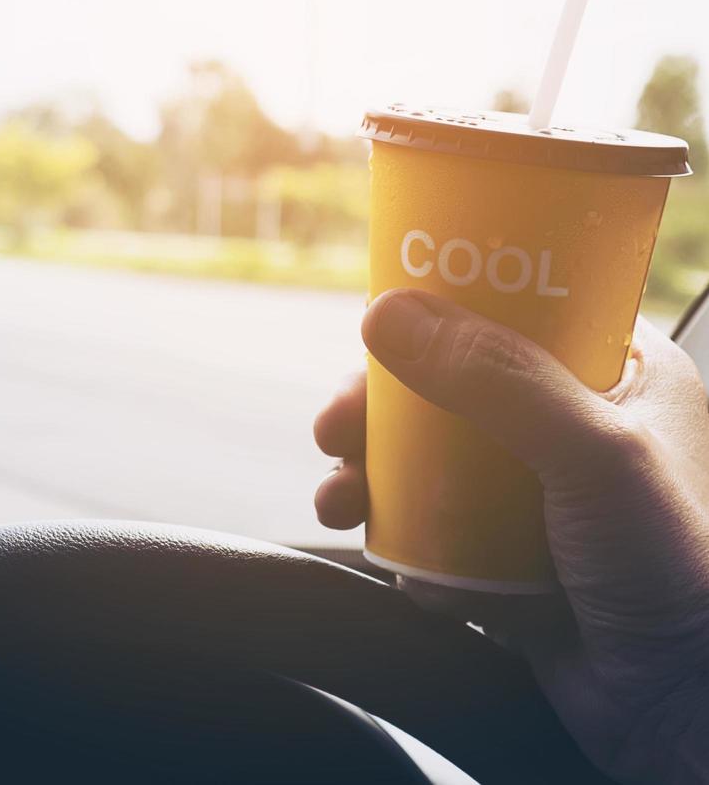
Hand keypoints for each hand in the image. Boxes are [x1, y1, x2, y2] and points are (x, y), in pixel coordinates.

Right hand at [314, 289, 708, 784]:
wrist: (684, 707)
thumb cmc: (680, 572)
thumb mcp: (594, 454)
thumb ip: (496, 380)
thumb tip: (388, 315)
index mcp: (622, 372)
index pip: (520, 305)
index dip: (444, 302)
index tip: (381, 315)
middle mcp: (575, 422)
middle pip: (449, 382)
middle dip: (377, 406)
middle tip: (335, 427)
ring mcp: (535, 490)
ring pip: (425, 455)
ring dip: (367, 470)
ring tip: (339, 497)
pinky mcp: (503, 550)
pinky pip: (427, 522)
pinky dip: (390, 528)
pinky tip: (378, 546)